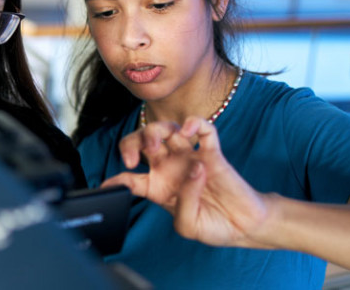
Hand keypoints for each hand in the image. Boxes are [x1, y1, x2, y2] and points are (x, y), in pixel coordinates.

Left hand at [101, 117, 272, 247]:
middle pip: (143, 142)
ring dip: (157, 130)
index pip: (129, 178)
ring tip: (157, 144)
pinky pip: (203, 128)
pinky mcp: (212, 152)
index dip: (115, 180)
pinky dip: (194, 123)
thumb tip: (190, 173)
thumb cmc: (213, 225)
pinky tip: (188, 131)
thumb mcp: (188, 225)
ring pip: (167, 129)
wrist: (242, 226)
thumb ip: (182, 203)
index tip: (108, 186)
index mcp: (158, 187)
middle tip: (135, 158)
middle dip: (131, 143)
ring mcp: (190, 157)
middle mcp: (170, 168)